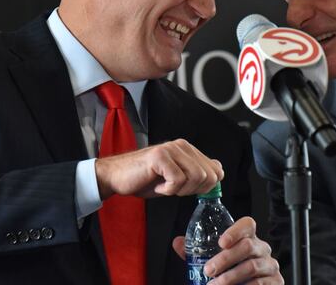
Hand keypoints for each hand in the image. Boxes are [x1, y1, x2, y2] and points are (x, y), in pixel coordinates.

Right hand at [94, 139, 222, 198]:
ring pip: (195, 177)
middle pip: (208, 176)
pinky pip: (177, 180)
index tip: (187, 190)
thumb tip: (218, 172)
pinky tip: (157, 185)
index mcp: (188, 149)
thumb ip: (195, 173)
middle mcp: (182, 146)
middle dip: (193, 190)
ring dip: (180, 190)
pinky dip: (168, 190)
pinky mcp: (160, 157)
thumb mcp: (176, 178)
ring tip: (165, 186)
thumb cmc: (145, 179)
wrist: (117, 177)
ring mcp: (171, 149)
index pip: (216, 170)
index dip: (206, 187)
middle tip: (173, 189)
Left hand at [172, 217, 282, 284]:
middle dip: (225, 259)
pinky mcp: (276, 282)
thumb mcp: (215, 262)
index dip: (235, 230)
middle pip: (247, 246)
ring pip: (252, 266)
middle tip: (208, 270)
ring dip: (230, 277)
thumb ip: (197, 253)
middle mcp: (262, 249)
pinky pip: (260, 284)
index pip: (247, 225)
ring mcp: (270, 265)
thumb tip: (178, 243)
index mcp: (248, 239)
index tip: (220, 242)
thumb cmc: (233, 274)